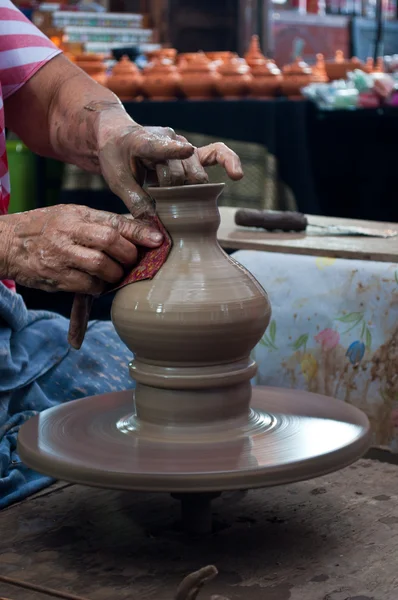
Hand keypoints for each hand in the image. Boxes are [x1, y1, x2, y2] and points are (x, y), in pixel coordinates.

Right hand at [2, 204, 161, 293]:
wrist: (6, 243)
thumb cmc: (46, 227)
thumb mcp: (71, 215)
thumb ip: (100, 222)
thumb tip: (138, 230)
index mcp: (76, 215)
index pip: (113, 222)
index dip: (139, 232)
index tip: (158, 240)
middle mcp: (68, 233)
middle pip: (111, 243)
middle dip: (128, 255)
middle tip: (132, 261)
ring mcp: (61, 256)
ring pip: (102, 267)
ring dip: (116, 274)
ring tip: (115, 273)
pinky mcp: (57, 278)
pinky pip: (89, 286)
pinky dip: (99, 288)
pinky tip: (97, 284)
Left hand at [94, 111, 242, 217]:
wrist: (118, 136)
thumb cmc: (115, 156)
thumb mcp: (117, 180)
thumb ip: (134, 200)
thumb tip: (154, 224)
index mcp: (144, 141)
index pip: (160, 147)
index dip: (173, 151)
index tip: (186, 150)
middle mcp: (169, 139)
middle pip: (182, 173)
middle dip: (172, 189)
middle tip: (154, 188)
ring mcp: (183, 144)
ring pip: (197, 173)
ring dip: (187, 187)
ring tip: (167, 185)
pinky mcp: (193, 151)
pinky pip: (217, 153)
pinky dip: (229, 162)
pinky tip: (237, 176)